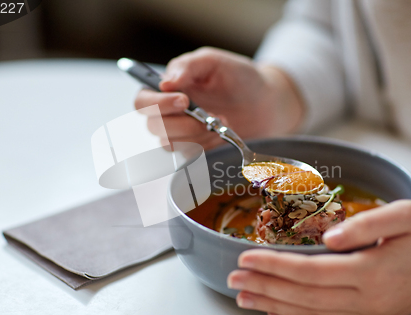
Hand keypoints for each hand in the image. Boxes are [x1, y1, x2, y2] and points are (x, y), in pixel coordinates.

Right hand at [134, 47, 303, 149]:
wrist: (268, 103)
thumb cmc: (241, 78)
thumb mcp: (215, 62)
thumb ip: (189, 66)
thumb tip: (164, 83)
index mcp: (169, 87)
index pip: (143, 100)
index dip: (158, 104)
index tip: (184, 101)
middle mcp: (169, 111)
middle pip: (152, 126)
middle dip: (182, 123)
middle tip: (209, 116)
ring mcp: (181, 132)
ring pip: (168, 143)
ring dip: (196, 135)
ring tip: (220, 121)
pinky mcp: (194, 149)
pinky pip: (186, 156)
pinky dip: (204, 146)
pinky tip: (219, 134)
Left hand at [227, 201, 410, 314]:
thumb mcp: (408, 215)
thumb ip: (366, 224)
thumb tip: (327, 237)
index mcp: (372, 271)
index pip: (310, 271)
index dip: (275, 265)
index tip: (246, 256)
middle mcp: (366, 300)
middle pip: (302, 296)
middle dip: (264, 286)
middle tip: (233, 277)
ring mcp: (367, 314)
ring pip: (309, 314)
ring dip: (272, 306)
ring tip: (244, 297)